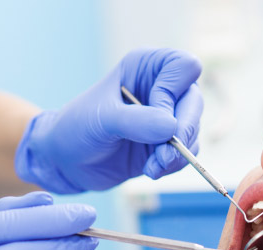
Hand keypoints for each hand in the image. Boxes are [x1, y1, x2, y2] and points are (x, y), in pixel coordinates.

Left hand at [15, 48, 202, 192]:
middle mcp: (162, 88)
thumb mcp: (102, 119)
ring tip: (152, 167)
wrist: (66, 161)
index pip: (184, 67)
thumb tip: (171, 128)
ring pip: (194, 131)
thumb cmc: (77, 127)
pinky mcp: (167, 143)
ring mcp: (167, 117)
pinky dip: (174, 165)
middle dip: (183, 132)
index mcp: (147, 67)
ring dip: (177, 154)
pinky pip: (188, 152)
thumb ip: (136, 121)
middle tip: (164, 155)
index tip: (154, 117)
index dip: (173, 93)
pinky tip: (151, 170)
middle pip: (195, 102)